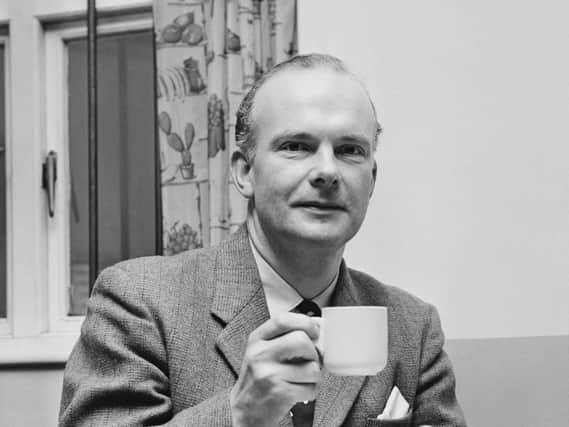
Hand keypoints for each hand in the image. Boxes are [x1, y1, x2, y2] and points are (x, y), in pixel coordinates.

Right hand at [230, 312, 321, 426]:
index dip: (304, 322)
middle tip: (309, 360)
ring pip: (311, 367)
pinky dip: (311, 391)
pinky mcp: (279, 392)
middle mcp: (260, 354)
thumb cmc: (260, 378)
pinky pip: (311, 387)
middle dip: (313, 352)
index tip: (314, 331)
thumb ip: (286, 337)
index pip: (283, 319)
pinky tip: (299, 391)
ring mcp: (269, 373)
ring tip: (302, 379)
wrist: (245, 410)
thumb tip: (319, 326)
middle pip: (301, 340)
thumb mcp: (265, 351)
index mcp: (257, 339)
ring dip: (314, 375)